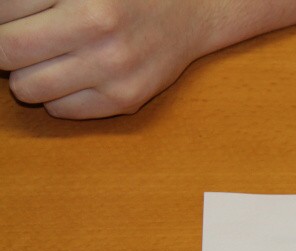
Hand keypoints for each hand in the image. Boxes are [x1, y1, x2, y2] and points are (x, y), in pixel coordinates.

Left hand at [0, 0, 208, 118]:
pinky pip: (60, 110)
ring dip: (27, 73)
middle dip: (6, 46)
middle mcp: (98, 28)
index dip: (2, 17)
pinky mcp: (125, 99)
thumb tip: (0, 24)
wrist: (192, 11)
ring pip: (26, 88)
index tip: (17, 17)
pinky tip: (76, 74)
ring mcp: (113, 69)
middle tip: (22, 38)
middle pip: (5, 51)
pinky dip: (57, 95)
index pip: (1, 11)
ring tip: (50, 56)